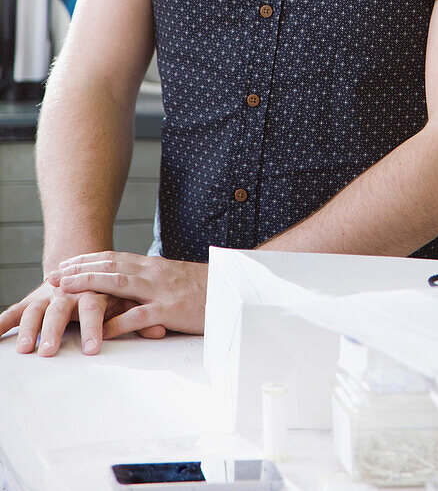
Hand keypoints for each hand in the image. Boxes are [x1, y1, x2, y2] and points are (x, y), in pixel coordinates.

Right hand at [0, 277, 165, 356]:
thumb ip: (142, 317)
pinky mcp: (34, 300)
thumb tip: (160, 332)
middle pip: (61, 309)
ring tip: (23, 349)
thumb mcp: (129, 300)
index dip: (93, 327)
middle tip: (50, 352)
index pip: (95, 307)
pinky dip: (1, 322)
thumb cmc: (112, 289)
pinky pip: (15, 310)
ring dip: (28, 328)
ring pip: (36, 309)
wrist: (90, 263)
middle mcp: (70, 292)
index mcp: (95, 291)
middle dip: (54, 331)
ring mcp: (49, 295)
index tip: (91, 349)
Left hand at [46, 252, 207, 338]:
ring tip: (64, 292)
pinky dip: (119, 322)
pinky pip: (140, 316)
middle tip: (52, 276)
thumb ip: (150, 283)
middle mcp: (153, 273)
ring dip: (88, 285)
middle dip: (78, 270)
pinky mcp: (171, 310)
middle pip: (109, 266)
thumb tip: (127, 288)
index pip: (113, 258)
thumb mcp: (173, 281)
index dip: (86, 261)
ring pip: (118, 284)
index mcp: (153, 266)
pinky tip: (101, 330)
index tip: (64, 265)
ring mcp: (161, 291)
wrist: (234, 292)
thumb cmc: (204, 290)